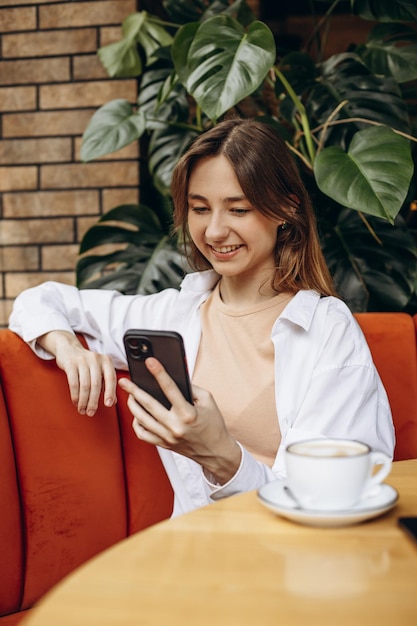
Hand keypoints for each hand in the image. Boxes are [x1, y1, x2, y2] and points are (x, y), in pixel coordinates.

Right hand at [37, 330, 116, 415]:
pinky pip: (73, 383)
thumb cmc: (87, 363)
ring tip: (82, 409)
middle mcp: (95, 359)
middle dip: (93, 401)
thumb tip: (113, 401)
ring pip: (85, 385)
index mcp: (106, 361)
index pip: (111, 378)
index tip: (108, 404)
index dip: (110, 392)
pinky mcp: (70, 364)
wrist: (69, 348)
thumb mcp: (99, 370)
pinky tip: (76, 402)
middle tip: (91, 412)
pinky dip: (75, 395)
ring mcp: (82, 360)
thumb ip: (107, 384)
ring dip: (83, 401)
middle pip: (96, 384)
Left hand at [118, 357, 241, 483]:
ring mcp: (167, 437)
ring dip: (132, 405)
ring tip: (129, 395)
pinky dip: (136, 423)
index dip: (159, 373)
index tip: (150, 362)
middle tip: (124, 381)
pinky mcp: (163, 444)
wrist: (216, 451)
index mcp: (188, 413)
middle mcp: (175, 426)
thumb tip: (172, 377)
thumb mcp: (208, 401)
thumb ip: (191, 388)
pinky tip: (137, 414)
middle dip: (134, 390)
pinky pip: (142, 434)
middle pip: (149, 404)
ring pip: (142, 419)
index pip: (170, 389)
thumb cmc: (213, 424)